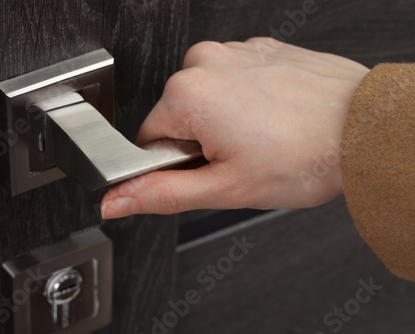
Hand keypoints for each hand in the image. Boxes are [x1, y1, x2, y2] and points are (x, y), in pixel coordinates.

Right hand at [100, 37, 369, 218]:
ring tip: (260, 137)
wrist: (365, 129)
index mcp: (187, 94)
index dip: (175, 163)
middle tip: (239, 156)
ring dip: (221, 121)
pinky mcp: (258, 48)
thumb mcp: (224, 188)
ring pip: (203, 98)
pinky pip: (231, 80)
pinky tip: (271, 117)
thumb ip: (160, 193)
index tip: (210, 168)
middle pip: (175, 116)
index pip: (147, 138)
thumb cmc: (306, 156)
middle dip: (198, 142)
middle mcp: (204, 61)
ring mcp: (233, 49)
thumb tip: (116, 200)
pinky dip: (243, 101)